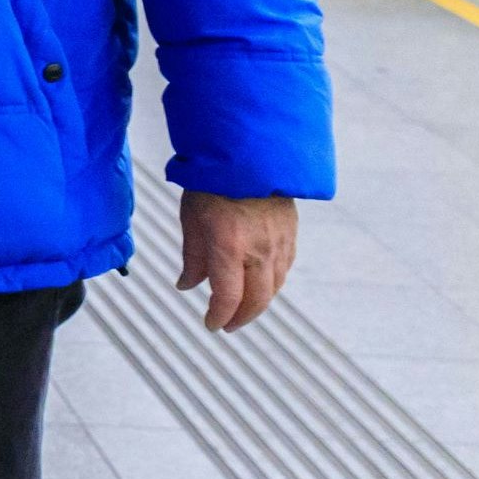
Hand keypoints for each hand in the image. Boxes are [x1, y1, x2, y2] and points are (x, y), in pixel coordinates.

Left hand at [176, 192, 298, 330]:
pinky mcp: (291, 233)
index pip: (228, 297)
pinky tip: (261, 283)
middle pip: (257, 299)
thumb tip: (188, 285)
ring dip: (258, 302)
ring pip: (274, 286)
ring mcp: (279, 242)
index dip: (219, 316)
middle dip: (241, 317)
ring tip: (242, 308)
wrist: (249, 153)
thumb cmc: (213, 182)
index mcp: (229, 246)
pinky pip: (285, 267)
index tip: (211, 324)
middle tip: (228, 324)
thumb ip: (192, 257)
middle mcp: (259, 249)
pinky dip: (272, 282)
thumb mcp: (191, 219)